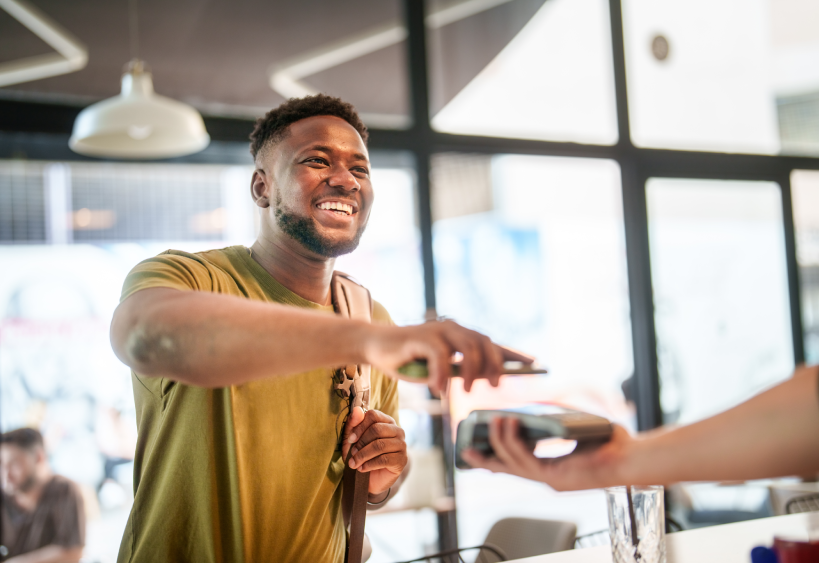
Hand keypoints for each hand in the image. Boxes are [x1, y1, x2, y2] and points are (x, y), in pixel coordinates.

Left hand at [342, 407, 407, 496]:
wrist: (372, 479)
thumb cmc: (363, 455)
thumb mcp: (354, 440)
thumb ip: (354, 424)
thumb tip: (356, 409)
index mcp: (386, 421)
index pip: (373, 415)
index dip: (359, 426)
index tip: (350, 439)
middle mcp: (397, 430)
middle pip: (377, 429)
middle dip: (361, 443)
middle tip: (352, 453)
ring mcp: (402, 445)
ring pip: (380, 445)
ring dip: (363, 455)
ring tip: (353, 463)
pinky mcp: (402, 460)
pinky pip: (384, 459)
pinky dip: (369, 464)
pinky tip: (362, 469)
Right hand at [362, 320, 503, 392]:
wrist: (377, 347)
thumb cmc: (409, 361)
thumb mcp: (440, 369)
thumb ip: (459, 371)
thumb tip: (485, 379)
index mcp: (460, 336)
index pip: (492, 343)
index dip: (513, 353)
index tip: (535, 363)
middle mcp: (453, 329)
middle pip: (485, 343)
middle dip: (494, 365)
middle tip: (495, 386)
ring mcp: (438, 331)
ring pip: (468, 348)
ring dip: (471, 371)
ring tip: (467, 390)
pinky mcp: (421, 337)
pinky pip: (441, 356)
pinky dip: (443, 375)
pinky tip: (439, 389)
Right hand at [460, 417, 635, 490]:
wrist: (631, 457)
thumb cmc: (610, 443)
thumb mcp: (575, 426)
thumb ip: (555, 417)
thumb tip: (536, 404)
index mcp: (552, 469)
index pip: (516, 466)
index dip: (495, 459)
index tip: (477, 451)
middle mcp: (548, 477)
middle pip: (507, 469)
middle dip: (484, 460)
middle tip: (466, 448)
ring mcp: (551, 479)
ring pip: (512, 463)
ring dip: (499, 442)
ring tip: (493, 422)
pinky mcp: (556, 477)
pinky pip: (525, 460)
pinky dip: (514, 442)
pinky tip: (509, 425)